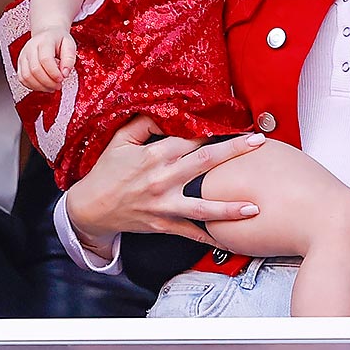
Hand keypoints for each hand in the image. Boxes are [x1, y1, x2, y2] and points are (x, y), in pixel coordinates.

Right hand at [17, 27, 76, 92]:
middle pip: (35, 70)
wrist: (47, 34)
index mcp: (44, 41)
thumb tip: (65, 73)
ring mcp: (23, 56)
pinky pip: (22, 79)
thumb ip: (69, 59)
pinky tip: (43, 85)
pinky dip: (33, 86)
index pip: (45, 59)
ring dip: (40, 86)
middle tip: (58, 85)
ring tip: (51, 86)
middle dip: (48, 82)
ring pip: (27, 76)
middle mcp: (31, 48)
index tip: (62, 78)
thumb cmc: (58, 41)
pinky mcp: (20, 64)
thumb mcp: (70, 45)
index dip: (53, 72)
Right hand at [62, 116, 265, 249]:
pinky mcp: (163, 224)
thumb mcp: (120, 141)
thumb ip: (143, 123)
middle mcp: (162, 179)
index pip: (191, 138)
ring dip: (229, 207)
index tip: (235, 123)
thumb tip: (165, 110)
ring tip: (254, 207)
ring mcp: (164, 204)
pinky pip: (190, 233)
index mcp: (154, 154)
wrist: (91, 207)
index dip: (214, 129)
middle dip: (234, 152)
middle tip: (259, 143)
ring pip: (202, 207)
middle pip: (205, 163)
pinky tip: (229, 239)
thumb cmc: (106, 172)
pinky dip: (209, 237)